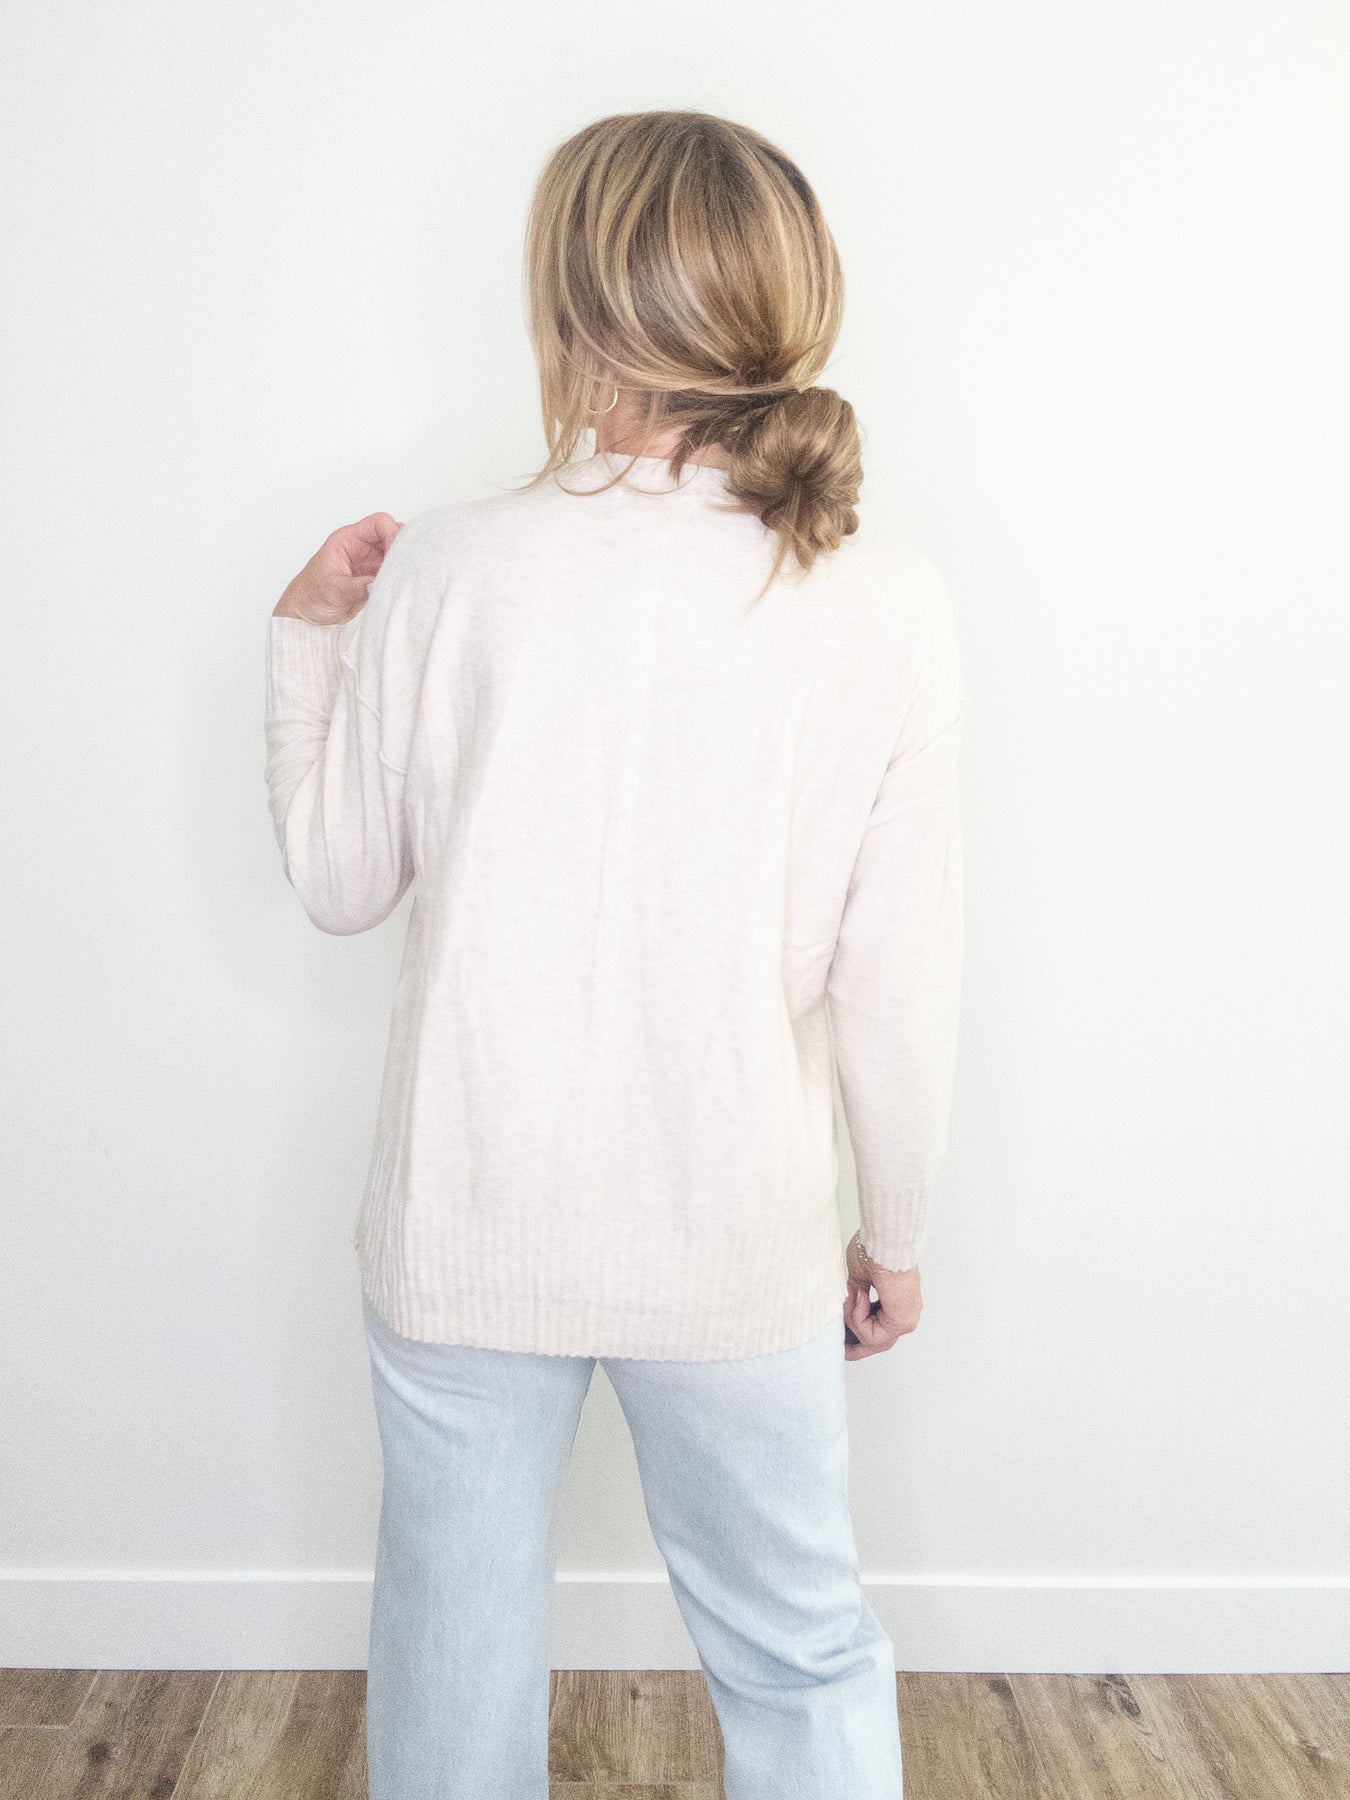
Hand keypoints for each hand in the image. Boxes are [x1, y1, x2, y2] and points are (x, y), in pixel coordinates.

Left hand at [272, 512, 404, 626]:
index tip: (397, 554)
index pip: (378, 523)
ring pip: (397, 553)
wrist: (306, 613)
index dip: (392, 534)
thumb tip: (376, 585)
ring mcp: (370, 562)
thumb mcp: (332, 591)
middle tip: (404, 568)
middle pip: (392, 535)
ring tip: (402, 579)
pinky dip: (400, 578)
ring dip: (402, 564)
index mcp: (348, 540)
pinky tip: (399, 587)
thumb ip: (355, 588)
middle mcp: (362, 548)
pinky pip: (394, 572)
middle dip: (402, 548)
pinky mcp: (375, 577)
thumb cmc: (310, 595)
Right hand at [843, 1230, 921, 1359]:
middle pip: (879, 1342)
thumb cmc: (874, 1249)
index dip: (859, 1335)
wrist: (885, 1241)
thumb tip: (851, 1303)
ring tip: (850, 1296)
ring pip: (873, 1338)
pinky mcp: (902, 1322)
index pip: (880, 1328)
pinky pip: (873, 1335)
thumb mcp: (859, 1276)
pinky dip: (858, 1318)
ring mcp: (906, 1319)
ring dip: (853, 1320)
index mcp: (898, 1301)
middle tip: (841, 1351)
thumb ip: (857, 1293)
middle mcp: (905, 1312)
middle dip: (856, 1347)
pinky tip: (859, 1295)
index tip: (843, 1343)